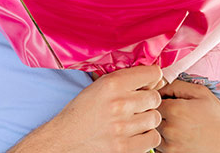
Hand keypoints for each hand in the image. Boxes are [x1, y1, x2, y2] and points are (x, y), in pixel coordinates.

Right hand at [10, 65, 162, 152]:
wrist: (63, 140)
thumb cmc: (80, 112)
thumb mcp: (97, 86)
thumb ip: (123, 80)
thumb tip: (154, 78)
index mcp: (112, 83)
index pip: (153, 73)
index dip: (152, 79)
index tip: (147, 84)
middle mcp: (119, 103)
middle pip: (155, 97)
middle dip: (148, 101)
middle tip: (136, 106)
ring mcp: (123, 127)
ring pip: (155, 118)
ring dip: (147, 120)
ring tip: (133, 121)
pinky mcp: (125, 148)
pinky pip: (153, 138)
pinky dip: (147, 137)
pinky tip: (135, 134)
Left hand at [155, 80, 219, 152]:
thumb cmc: (217, 117)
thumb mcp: (201, 93)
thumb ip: (177, 85)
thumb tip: (159, 84)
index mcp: (175, 110)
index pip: (150, 100)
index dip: (156, 99)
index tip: (164, 100)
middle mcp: (170, 129)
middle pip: (148, 117)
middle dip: (155, 113)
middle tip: (168, 112)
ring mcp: (170, 146)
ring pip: (152, 133)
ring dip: (158, 128)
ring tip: (174, 125)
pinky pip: (157, 147)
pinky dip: (163, 141)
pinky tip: (177, 137)